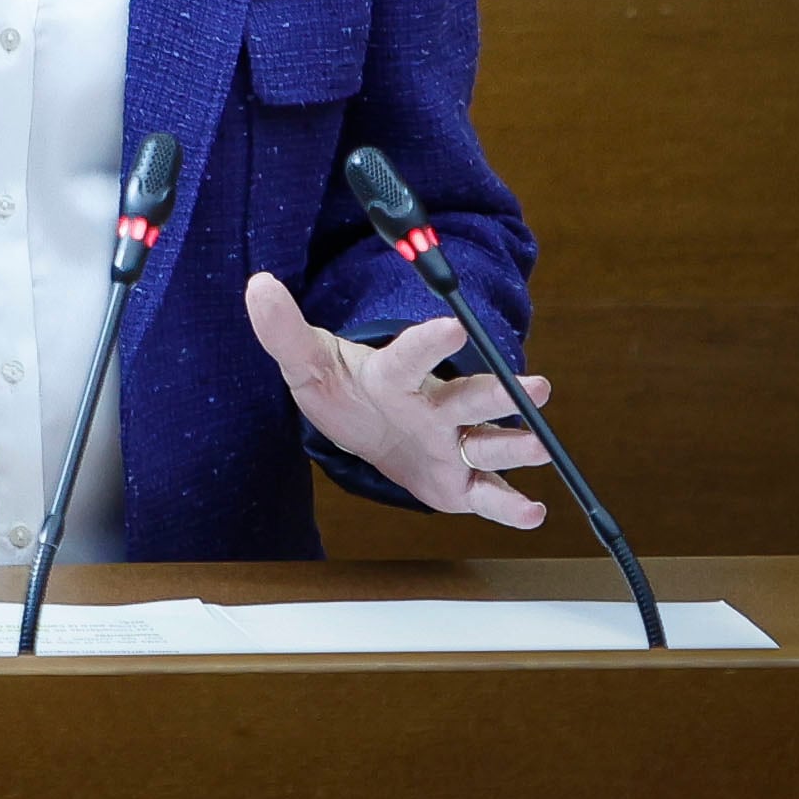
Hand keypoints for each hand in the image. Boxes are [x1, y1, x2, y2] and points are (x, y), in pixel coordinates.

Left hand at [244, 271, 551, 528]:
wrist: (362, 424)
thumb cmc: (341, 387)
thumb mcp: (305, 361)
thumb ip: (282, 329)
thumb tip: (258, 284)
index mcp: (395, 374)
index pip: (411, 356)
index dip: (429, 343)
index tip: (454, 327)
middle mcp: (433, 405)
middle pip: (469, 399)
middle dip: (500, 394)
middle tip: (537, 386)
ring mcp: (450, 443)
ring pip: (487, 444)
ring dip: (515, 445)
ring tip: (540, 448)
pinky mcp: (458, 481)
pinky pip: (488, 494)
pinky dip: (510, 505)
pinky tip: (533, 514)